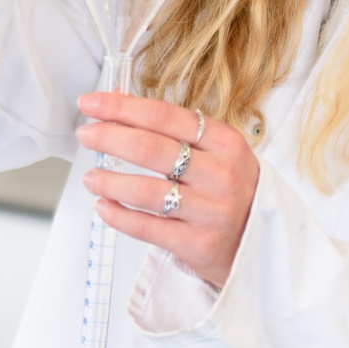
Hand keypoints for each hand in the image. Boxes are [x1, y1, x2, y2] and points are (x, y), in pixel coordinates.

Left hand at [77, 91, 259, 289]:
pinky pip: (148, 227)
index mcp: (225, 143)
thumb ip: (174, 129)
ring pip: (146, 191)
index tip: (91, 103)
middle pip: (150, 149)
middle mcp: (221, 175)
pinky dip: (118, 215)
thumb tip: (119, 103)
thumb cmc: (232, 190)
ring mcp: (211, 211)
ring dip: (109, 181)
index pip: (163, 116)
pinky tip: (103, 206)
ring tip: (88, 178)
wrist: (263, 243)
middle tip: (85, 135)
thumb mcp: (216, 152)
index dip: (121, 107)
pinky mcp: (199, 244)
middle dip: (109, 137)